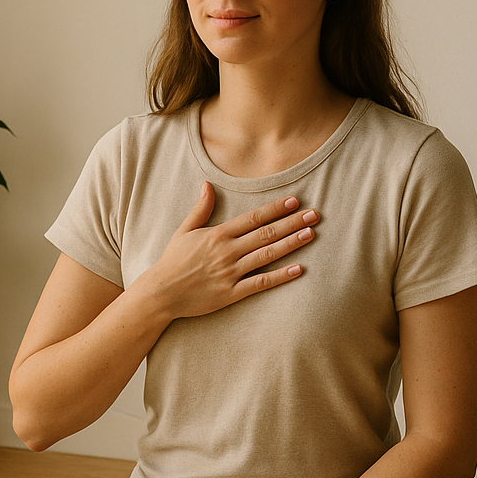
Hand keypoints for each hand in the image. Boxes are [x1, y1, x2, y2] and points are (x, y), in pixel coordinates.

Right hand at [138, 182, 315, 319]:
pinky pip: (260, 283)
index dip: (276, 208)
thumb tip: (207, 185)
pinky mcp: (231, 293)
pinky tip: (298, 269)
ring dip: (292, 244)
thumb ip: (200, 209)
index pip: (253, 218)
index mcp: (218, 234)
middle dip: (292, 222)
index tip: (295, 201)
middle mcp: (227, 251)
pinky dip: (280, 276)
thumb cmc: (173, 261)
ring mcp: (231, 273)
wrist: (161, 293)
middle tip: (315, 214)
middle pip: (266, 233)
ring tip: (311, 234)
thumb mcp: (184, 231)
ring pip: (267, 255)